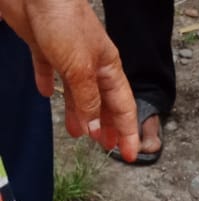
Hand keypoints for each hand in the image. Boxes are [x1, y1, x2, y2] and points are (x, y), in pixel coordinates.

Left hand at [0, 0, 138, 159]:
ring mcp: (66, 54)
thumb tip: (95, 131)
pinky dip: (47, 84)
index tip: (129, 156)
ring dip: (78, 113)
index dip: (128, 133)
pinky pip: (47, 70)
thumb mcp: (81, 69)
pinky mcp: (43, 46)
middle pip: (102, 102)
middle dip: (105, 126)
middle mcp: (90, 63)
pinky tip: (45, 93)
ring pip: (76, 91)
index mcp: (107, 68)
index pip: (124, 107)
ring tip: (77, 132)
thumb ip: (88, 102)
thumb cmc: (64, 20)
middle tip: (105, 148)